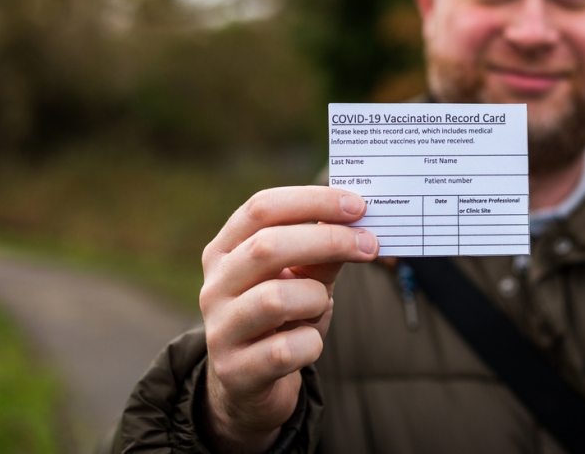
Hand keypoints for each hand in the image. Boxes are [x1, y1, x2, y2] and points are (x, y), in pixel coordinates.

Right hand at [199, 186, 377, 453]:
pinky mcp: (235, 371)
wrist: (250, 384)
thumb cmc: (283, 318)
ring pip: (277, 299)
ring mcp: (219, 329)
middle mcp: (215, 285)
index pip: (262, 208)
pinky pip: (287, 350)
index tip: (357, 205)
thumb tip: (357, 220)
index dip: (312, 201)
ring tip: (319, 307)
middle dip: (328, 241)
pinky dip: (312, 344)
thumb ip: (323, 252)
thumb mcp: (303, 278)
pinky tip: (309, 344)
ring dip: (316, 299)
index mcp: (226, 250)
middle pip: (267, 246)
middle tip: (369, 245)